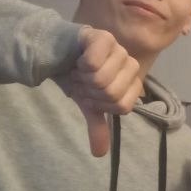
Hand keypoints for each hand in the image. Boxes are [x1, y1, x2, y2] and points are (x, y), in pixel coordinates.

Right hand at [65, 26, 143, 156]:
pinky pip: (95, 61)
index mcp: (132, 82)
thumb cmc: (78, 77)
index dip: (101, 104)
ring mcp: (119, 49)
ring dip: (83, 78)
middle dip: (90, 91)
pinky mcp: (103, 37)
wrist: (57, 54)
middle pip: (113, 94)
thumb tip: (100, 153)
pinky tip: (79, 58)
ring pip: (103, 79)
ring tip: (80, 69)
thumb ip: (97, 126)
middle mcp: (130, 64)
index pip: (122, 107)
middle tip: (83, 80)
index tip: (91, 94)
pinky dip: (81, 64)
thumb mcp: (88, 104)